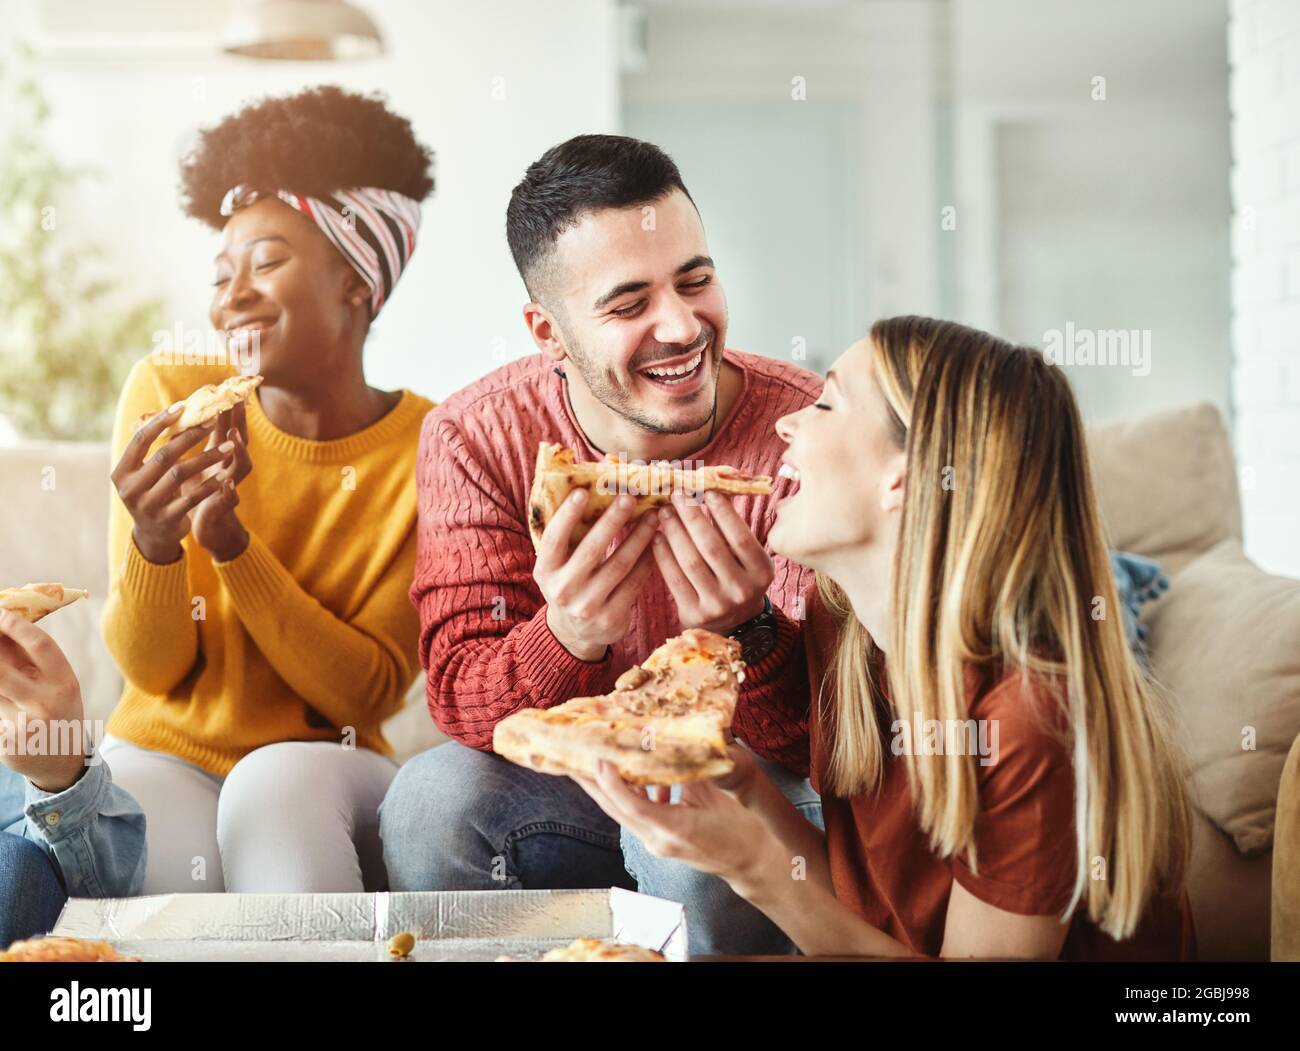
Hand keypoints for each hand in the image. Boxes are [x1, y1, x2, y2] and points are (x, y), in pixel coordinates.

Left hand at [0, 611, 86, 791]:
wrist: (61, 762)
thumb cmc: (56, 711)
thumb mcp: (54, 685)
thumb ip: (29, 661)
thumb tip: (2, 627)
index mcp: (65, 683)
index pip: (42, 645)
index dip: (17, 625)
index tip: (0, 612)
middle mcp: (47, 702)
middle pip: (2, 669)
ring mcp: (25, 724)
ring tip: (6, 682)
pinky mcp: (5, 742)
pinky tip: (8, 712)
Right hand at [111, 404, 235, 563]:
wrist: (153, 536)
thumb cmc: (151, 493)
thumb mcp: (143, 474)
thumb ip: (153, 450)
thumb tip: (175, 413)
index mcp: (121, 472)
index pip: (140, 439)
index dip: (161, 421)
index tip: (183, 405)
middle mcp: (131, 488)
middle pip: (164, 455)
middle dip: (191, 436)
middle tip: (212, 421)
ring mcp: (148, 505)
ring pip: (180, 474)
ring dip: (207, 458)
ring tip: (229, 446)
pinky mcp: (167, 519)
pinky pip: (192, 497)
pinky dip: (210, 485)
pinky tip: (226, 474)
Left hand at [187, 401, 252, 562]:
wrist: (207, 527)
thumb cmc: (197, 493)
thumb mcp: (190, 465)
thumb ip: (186, 444)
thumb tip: (169, 416)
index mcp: (217, 456)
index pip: (224, 427)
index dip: (226, 410)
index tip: (226, 388)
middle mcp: (227, 468)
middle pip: (239, 441)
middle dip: (238, 421)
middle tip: (236, 401)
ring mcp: (229, 487)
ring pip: (241, 467)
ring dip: (239, 451)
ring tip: (235, 437)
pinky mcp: (223, 508)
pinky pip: (230, 499)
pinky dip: (229, 492)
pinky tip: (226, 485)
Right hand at [534, 490, 659, 660]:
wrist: (573, 632)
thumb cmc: (569, 582)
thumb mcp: (558, 564)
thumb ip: (568, 536)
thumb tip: (588, 490)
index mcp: (545, 571)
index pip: (554, 539)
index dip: (567, 515)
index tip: (583, 491)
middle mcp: (563, 590)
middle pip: (592, 549)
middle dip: (613, 520)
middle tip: (630, 497)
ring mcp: (588, 606)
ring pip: (620, 564)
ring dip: (639, 537)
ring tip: (653, 516)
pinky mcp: (612, 618)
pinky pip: (635, 582)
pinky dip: (648, 560)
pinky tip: (657, 543)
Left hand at [571, 745, 775, 887]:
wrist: (761, 864)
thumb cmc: (749, 830)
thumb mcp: (728, 791)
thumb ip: (704, 766)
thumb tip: (687, 737)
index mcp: (675, 829)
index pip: (632, 805)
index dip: (611, 781)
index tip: (597, 757)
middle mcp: (660, 840)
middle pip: (616, 809)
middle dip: (591, 781)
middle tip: (570, 753)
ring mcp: (659, 842)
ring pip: (623, 810)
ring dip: (607, 784)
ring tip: (591, 757)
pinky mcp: (663, 839)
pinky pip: (638, 812)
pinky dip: (631, 790)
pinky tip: (634, 770)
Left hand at [653, 490, 773, 632]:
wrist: (735, 622)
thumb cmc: (739, 576)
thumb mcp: (748, 557)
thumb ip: (733, 529)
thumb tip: (710, 489)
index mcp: (761, 571)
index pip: (740, 537)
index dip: (723, 513)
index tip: (706, 492)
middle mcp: (742, 590)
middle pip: (711, 547)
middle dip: (691, 517)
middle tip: (677, 495)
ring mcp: (718, 605)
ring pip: (690, 561)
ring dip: (673, 532)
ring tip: (663, 512)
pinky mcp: (695, 614)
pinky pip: (674, 579)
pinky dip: (663, 555)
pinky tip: (656, 537)